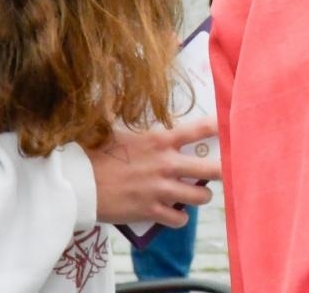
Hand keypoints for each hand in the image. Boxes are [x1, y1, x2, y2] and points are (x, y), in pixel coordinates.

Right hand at [88, 118, 220, 226]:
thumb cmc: (94, 152)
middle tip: (226, 171)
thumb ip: (121, 108)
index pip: (200, 130)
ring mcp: (160, 190)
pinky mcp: (150, 211)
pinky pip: (178, 219)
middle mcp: (166, 164)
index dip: (221, 128)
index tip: (232, 128)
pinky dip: (180, 218)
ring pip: (200, 196)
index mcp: (160, 140)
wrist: (76, 183)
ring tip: (196, 194)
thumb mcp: (112, 127)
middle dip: (224, 170)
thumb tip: (111, 88)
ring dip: (201, 196)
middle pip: (212, 169)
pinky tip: (176, 214)